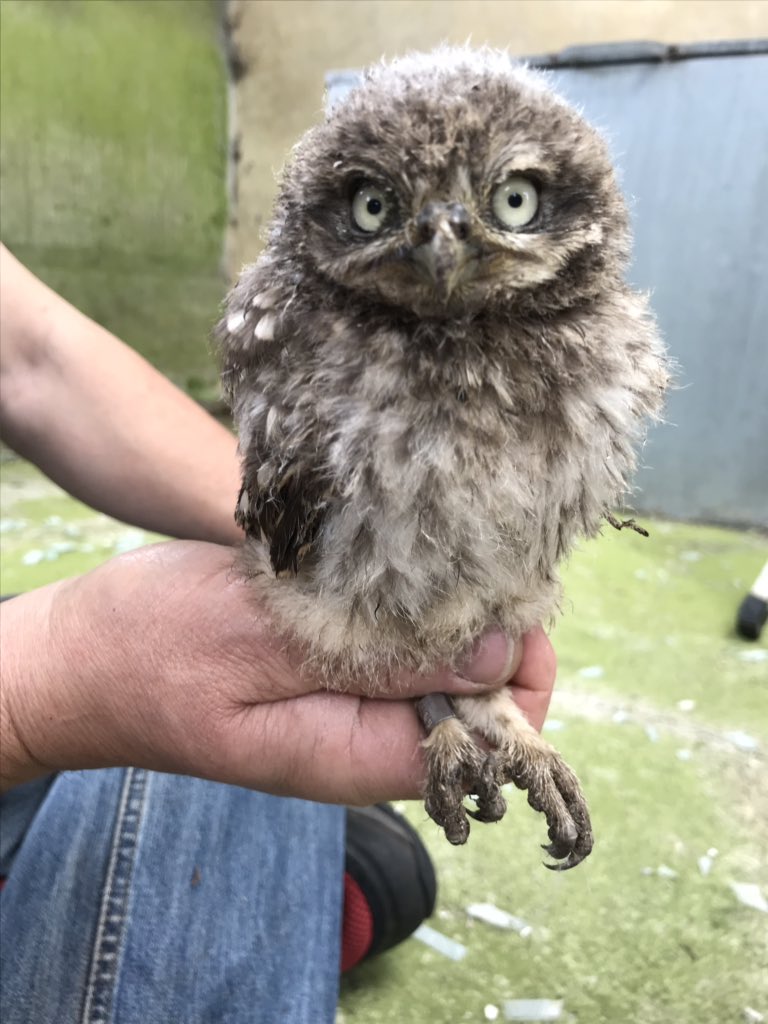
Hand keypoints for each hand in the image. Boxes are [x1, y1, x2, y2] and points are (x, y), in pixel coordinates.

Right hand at [1, 542, 556, 802]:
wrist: (82, 656)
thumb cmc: (152, 648)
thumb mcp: (262, 644)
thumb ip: (379, 662)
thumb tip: (499, 656)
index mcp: (357, 756)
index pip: (493, 741)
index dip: (523, 674)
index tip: (511, 599)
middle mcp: (365, 741)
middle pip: (480, 701)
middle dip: (491, 630)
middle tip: (472, 554)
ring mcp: (346, 706)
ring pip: (441, 668)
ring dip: (449, 611)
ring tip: (434, 548)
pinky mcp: (329, 672)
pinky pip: (397, 646)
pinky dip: (409, 604)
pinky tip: (394, 561)